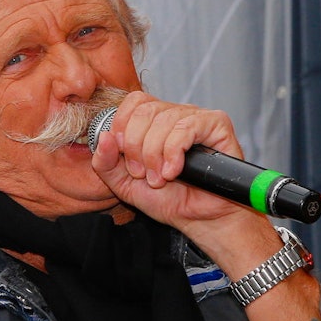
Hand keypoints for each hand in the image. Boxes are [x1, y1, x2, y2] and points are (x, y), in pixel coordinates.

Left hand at [89, 92, 283, 257]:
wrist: (198, 219)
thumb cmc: (168, 200)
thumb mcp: (124, 184)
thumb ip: (105, 163)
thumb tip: (103, 136)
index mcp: (155, 121)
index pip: (134, 102)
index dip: (123, 126)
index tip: (123, 156)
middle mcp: (176, 114)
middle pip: (145, 111)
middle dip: (136, 147)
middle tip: (142, 174)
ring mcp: (197, 118)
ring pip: (164, 120)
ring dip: (155, 154)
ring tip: (161, 178)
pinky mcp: (217, 125)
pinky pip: (187, 127)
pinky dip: (174, 152)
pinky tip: (174, 171)